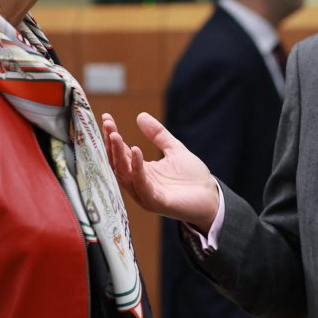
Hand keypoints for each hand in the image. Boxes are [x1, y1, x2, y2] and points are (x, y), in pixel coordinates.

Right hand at [103, 111, 219, 233]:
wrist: (211, 198)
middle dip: (111, 144)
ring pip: (124, 174)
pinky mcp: (155, 202)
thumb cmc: (193, 178)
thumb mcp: (174, 150)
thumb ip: (158, 135)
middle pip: (118, 163)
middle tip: (107, 125)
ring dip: (118, 154)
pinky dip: (137, 168)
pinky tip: (136, 151)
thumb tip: (140, 115)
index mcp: (141, 171)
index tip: (106, 117)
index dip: (113, 136)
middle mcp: (138, 183)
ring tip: (115, 135)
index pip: (121, 152)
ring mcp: (145, 194)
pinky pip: (142, 184)